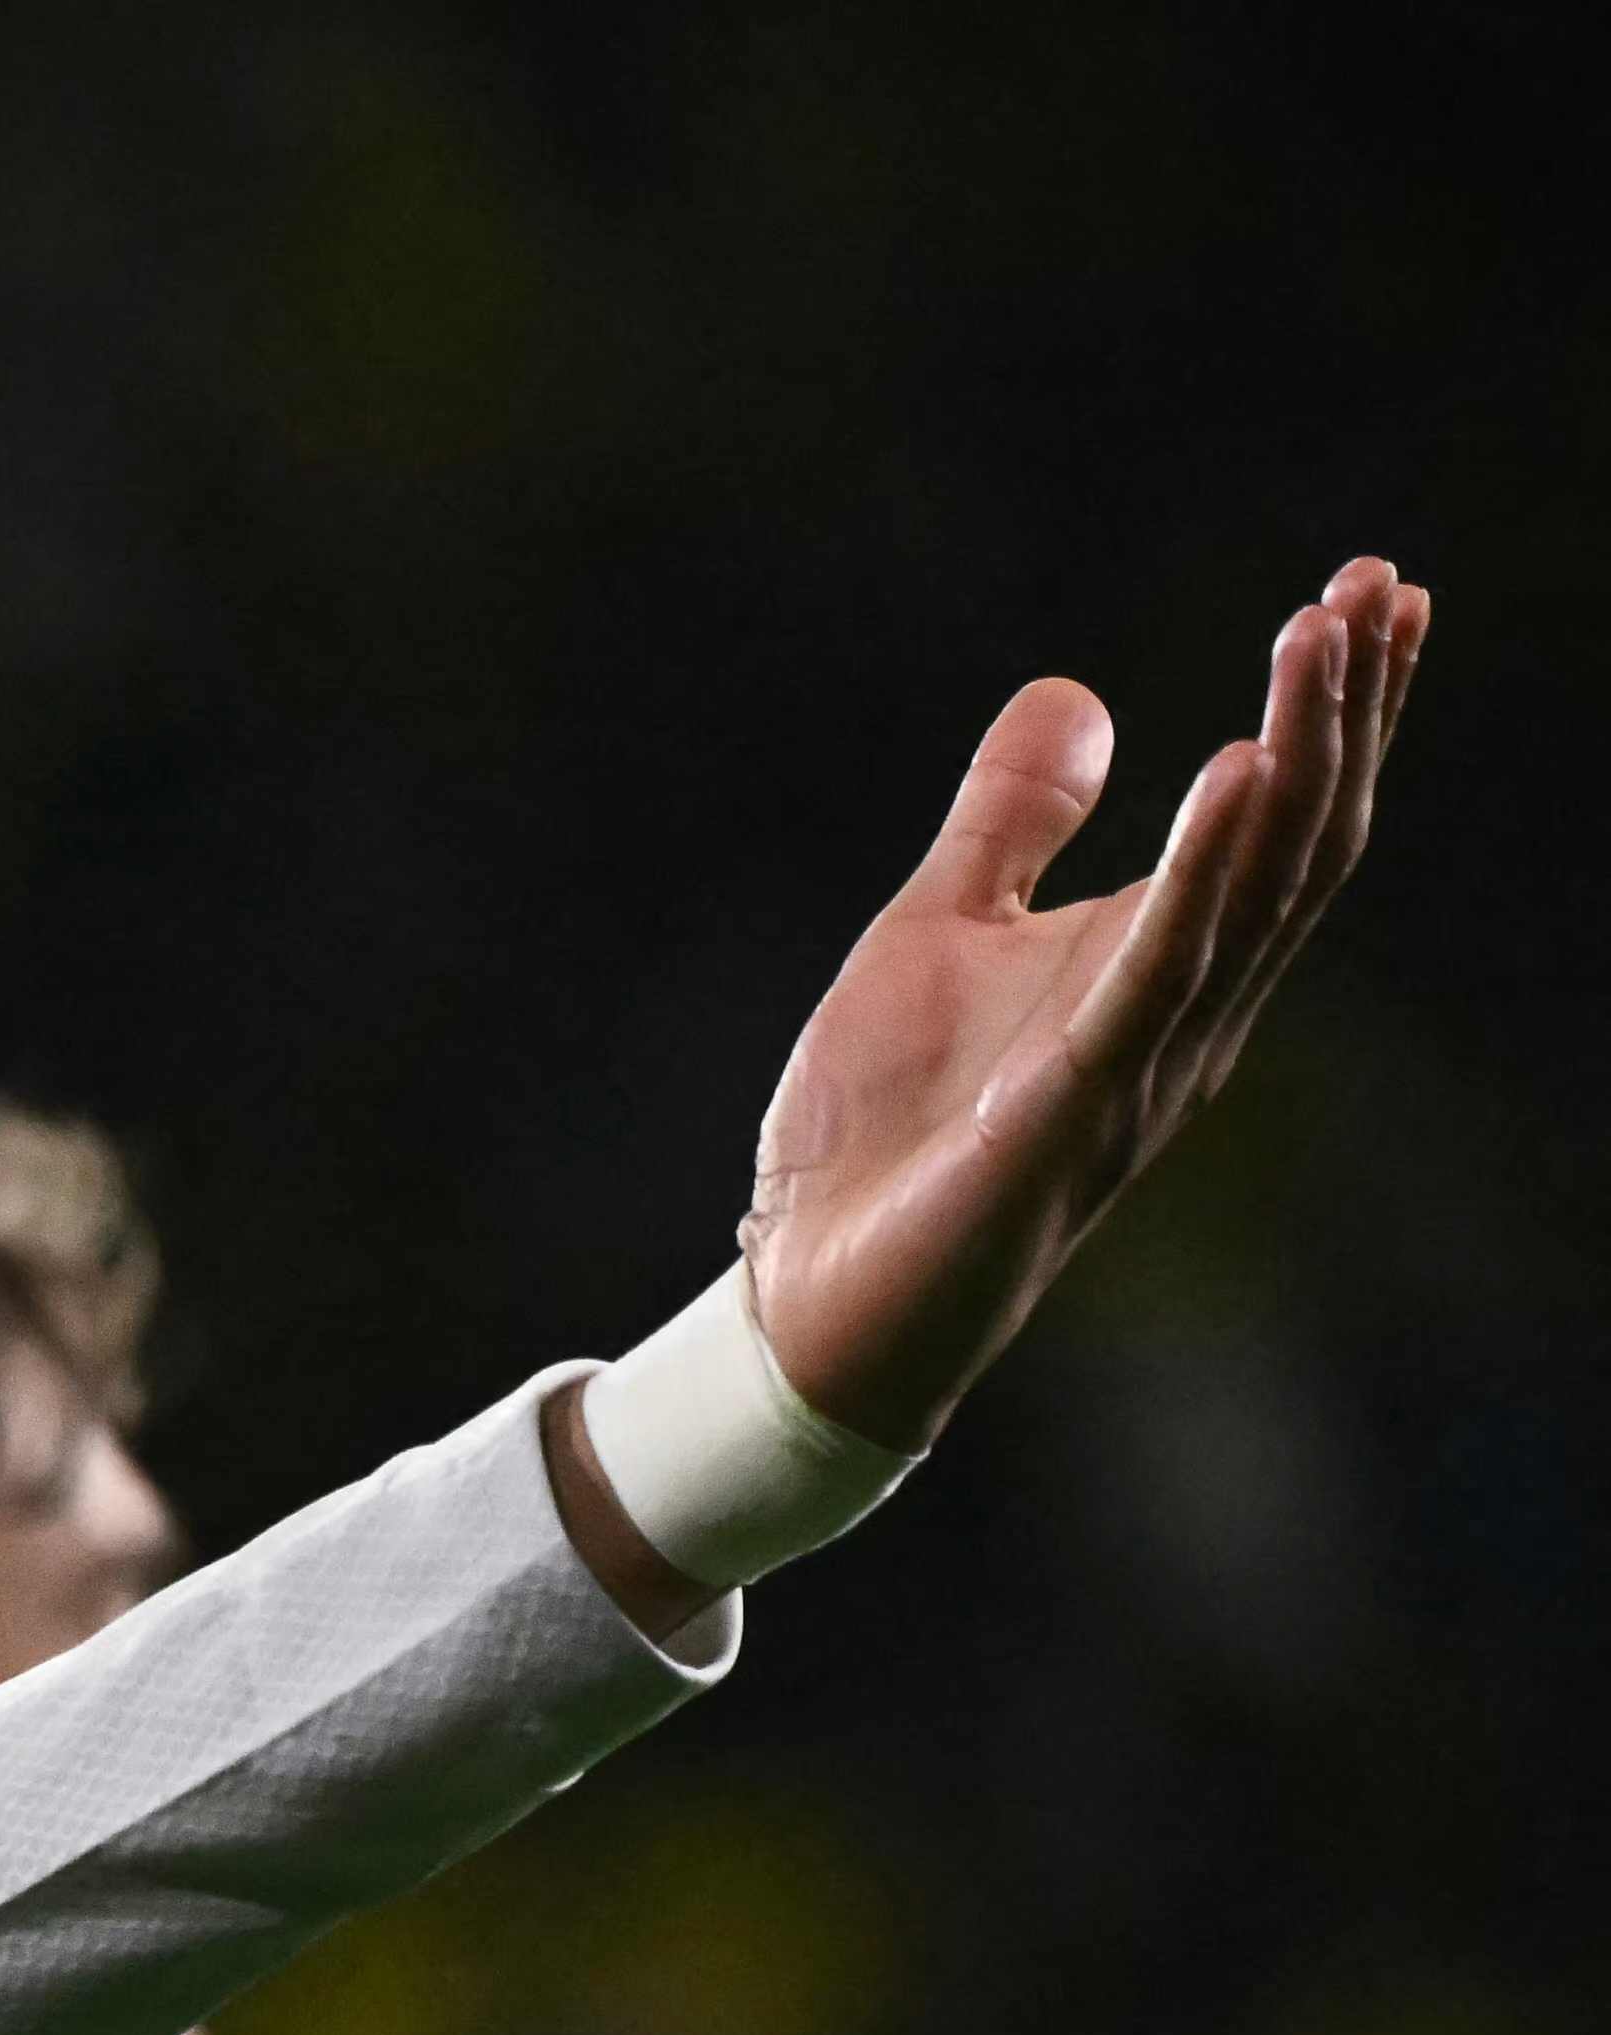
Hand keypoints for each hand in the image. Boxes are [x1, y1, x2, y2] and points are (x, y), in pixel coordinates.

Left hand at [737, 555, 1422, 1449]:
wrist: (810, 1294)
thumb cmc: (885, 1130)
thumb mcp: (940, 932)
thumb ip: (1012, 820)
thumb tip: (1077, 692)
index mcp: (1162, 967)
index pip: (1283, 819)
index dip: (1337, 707)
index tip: (1376, 591)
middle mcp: (1186, 1012)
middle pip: (1300, 838)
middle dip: (1346, 707)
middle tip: (1380, 583)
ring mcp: (1142, 1063)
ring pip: (1256, 889)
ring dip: (1297, 753)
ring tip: (1326, 631)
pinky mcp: (1072, 1105)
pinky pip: (1158, 972)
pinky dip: (1203, 868)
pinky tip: (1239, 768)